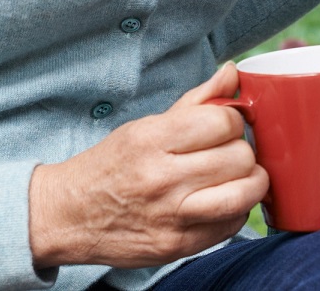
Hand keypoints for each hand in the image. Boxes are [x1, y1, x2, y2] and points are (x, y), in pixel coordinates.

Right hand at [27, 62, 266, 269]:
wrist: (68, 216)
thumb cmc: (110, 166)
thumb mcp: (145, 126)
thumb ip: (195, 102)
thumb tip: (232, 74)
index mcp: (152, 139)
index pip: (223, 121)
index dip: (232, 120)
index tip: (224, 126)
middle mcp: (162, 178)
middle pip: (239, 156)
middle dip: (242, 150)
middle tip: (229, 152)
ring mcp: (171, 217)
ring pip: (243, 194)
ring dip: (251, 183)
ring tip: (240, 177)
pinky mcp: (177, 247)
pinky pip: (231, 226)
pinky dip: (237, 212)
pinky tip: (223, 201)